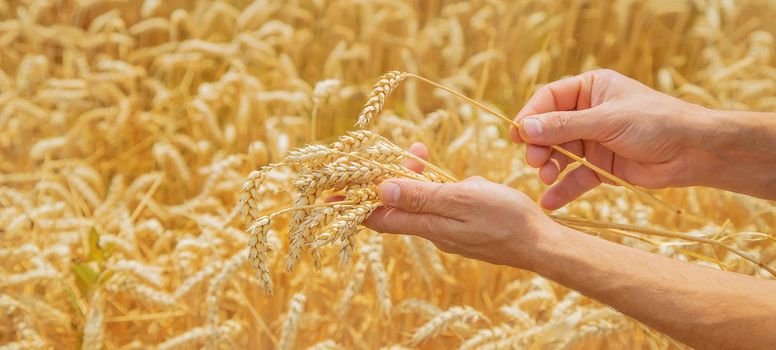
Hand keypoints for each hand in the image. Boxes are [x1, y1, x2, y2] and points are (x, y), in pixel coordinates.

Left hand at [364, 143, 560, 268]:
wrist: (540, 243)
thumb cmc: (505, 219)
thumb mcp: (461, 200)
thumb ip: (421, 196)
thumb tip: (381, 190)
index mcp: (428, 225)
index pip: (379, 217)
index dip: (353, 207)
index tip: (327, 199)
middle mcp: (433, 231)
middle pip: (396, 207)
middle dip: (385, 181)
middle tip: (377, 161)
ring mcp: (448, 230)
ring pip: (419, 203)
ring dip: (414, 179)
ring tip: (421, 155)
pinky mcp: (463, 227)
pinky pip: (438, 206)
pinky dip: (435, 188)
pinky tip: (451, 177)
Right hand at [509, 69, 715, 208]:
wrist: (694, 152)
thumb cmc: (656, 123)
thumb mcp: (607, 120)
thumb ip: (564, 126)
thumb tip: (525, 128)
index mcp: (590, 90)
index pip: (549, 99)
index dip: (530, 116)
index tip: (517, 135)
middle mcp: (588, 113)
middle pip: (549, 129)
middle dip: (539, 145)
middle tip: (534, 160)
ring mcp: (594, 141)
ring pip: (559, 154)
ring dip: (549, 166)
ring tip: (546, 177)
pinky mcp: (601, 167)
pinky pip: (575, 177)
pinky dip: (563, 189)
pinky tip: (550, 201)